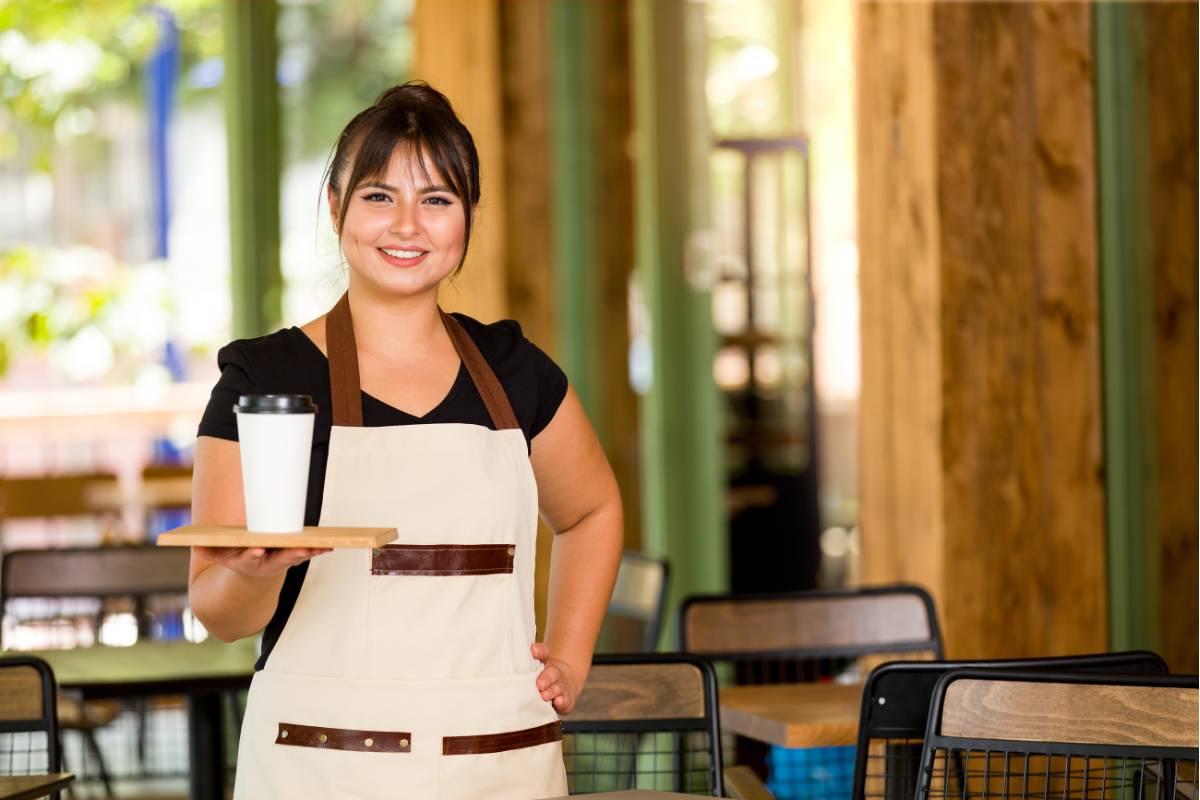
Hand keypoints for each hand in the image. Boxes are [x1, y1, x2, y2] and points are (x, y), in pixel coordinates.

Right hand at [195, 546, 329, 578]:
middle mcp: (267, 564)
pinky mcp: (295, 556)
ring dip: (309, 552)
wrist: (255, 572)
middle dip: (290, 555)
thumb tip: (195, 543)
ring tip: (321, 547)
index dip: (252, 555)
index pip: (249, 558)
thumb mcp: (222, 554)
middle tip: (299, 551)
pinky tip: (329, 546)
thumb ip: (210, 549)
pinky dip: (318, 550)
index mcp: (248, 562)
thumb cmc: (238, 557)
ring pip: (298, 556)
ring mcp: (283, 561)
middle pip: (280, 560)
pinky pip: (308, 553)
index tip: (256, 550)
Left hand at [531, 642, 582, 713]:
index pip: (543, 654)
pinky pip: (565, 700)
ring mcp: (561, 687)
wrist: (564, 686)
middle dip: (546, 678)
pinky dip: (562, 701)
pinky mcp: (566, 700)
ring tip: (544, 695)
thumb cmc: (542, 679)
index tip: (534, 651)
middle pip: (552, 673)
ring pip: (557, 688)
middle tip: (539, 684)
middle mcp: (554, 674)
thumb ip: (525, 667)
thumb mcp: (534, 671)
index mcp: (545, 663)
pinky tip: (558, 702)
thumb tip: (504, 664)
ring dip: (551, 691)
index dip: (539, 651)